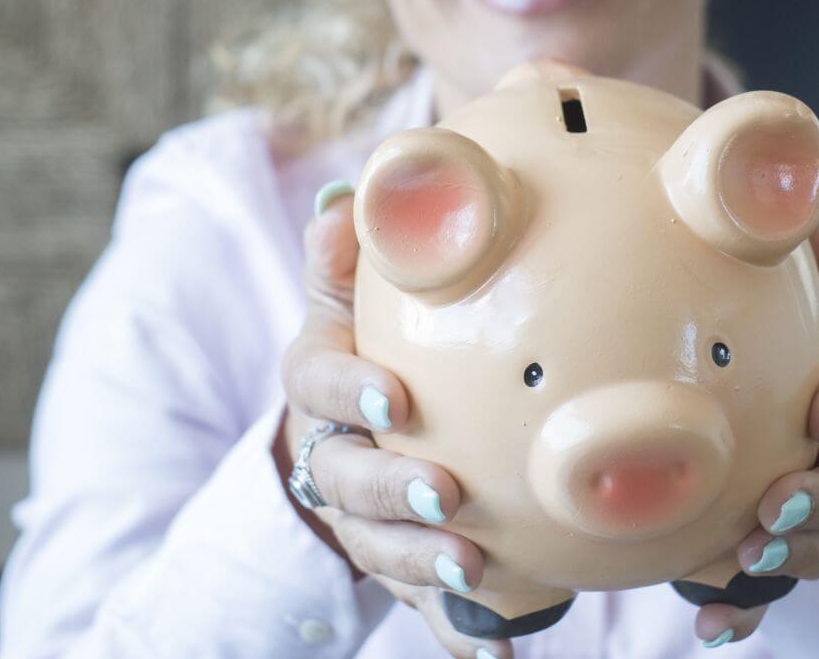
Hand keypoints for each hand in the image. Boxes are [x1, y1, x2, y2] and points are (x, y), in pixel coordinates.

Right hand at [272, 183, 513, 658]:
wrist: (349, 427)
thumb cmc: (365, 346)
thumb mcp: (347, 295)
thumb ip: (345, 254)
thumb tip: (344, 203)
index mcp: (319, 383)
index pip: (319, 383)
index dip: (350, 392)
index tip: (394, 398)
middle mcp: (329, 454)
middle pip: (345, 478)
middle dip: (392, 490)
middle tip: (446, 494)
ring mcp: (357, 515)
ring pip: (377, 543)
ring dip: (420, 561)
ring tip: (471, 572)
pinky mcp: (392, 559)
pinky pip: (416, 601)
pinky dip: (454, 630)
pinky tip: (498, 649)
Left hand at [693, 205, 818, 647]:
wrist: (742, 399)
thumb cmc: (768, 338)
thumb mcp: (788, 295)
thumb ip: (808, 259)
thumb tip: (816, 211)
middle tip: (775, 507)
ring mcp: (814, 502)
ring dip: (794, 557)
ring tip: (742, 562)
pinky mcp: (775, 545)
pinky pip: (770, 591)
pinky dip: (745, 612)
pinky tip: (710, 626)